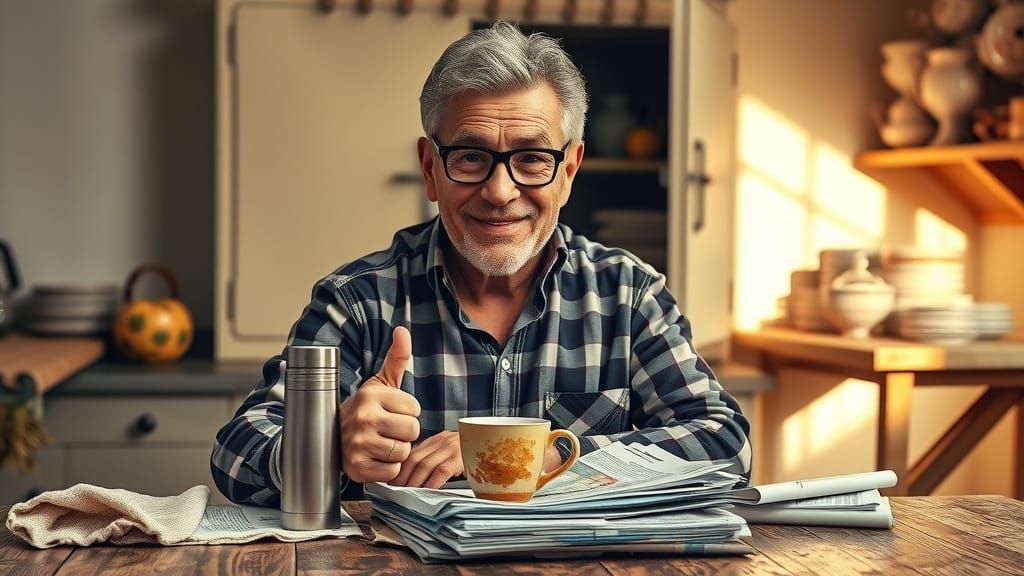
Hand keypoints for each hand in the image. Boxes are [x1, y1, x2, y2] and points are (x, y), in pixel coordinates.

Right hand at [339, 326, 419, 482]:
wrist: (330, 437)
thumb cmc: (364, 409)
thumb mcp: (380, 383)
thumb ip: (396, 358)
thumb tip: (402, 330)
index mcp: (371, 395)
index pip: (415, 408)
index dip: (408, 412)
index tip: (392, 412)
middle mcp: (362, 418)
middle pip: (412, 430)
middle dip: (405, 433)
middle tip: (389, 430)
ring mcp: (358, 444)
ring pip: (403, 451)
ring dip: (397, 451)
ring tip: (382, 443)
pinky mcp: (357, 468)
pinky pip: (392, 471)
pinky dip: (388, 469)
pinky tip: (376, 458)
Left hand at [390, 432, 565, 488]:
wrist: (518, 446)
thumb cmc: (487, 456)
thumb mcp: (462, 455)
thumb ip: (444, 462)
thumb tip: (420, 479)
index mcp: (442, 438)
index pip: (415, 451)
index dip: (401, 466)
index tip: (391, 481)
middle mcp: (446, 439)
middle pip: (415, 457)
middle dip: (401, 475)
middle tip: (392, 491)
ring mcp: (456, 445)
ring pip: (424, 463)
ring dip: (411, 480)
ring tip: (402, 493)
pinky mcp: (465, 455)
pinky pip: (441, 469)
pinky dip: (429, 481)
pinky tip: (423, 491)